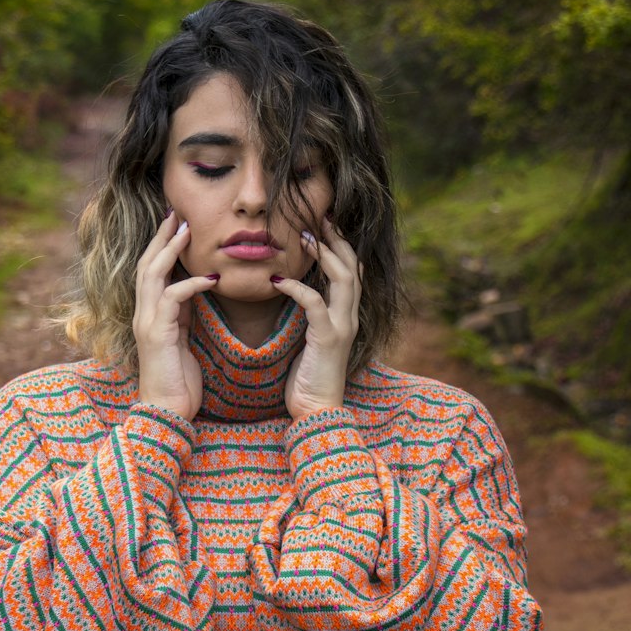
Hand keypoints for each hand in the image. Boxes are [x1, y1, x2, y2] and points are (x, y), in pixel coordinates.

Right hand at [134, 211, 217, 420]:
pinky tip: (211, 277)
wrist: (167, 413)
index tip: (176, 225)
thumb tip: (196, 288)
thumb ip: (184, 315)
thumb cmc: (178, 381)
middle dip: (161, 238)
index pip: (151, 272)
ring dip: (170, 250)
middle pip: (146, 265)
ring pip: (152, 275)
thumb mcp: (183, 340)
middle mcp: (142, 315)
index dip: (162, 247)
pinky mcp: (157, 335)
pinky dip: (190, 284)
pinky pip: (172, 299)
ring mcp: (146, 324)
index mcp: (149, 315)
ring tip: (187, 231)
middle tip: (176, 214)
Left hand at [279, 216, 361, 421]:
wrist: (316, 414)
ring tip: (304, 236)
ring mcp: (342, 328)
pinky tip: (277, 280)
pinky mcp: (327, 340)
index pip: (351, 271)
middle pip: (353, 267)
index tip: (324, 223)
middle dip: (337, 239)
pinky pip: (315, 305)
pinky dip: (297, 288)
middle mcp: (349, 317)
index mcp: (345, 316)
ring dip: (324, 254)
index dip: (340, 245)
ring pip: (344, 279)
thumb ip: (310, 315)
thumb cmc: (307, 378)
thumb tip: (294, 290)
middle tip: (320, 216)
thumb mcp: (310, 339)